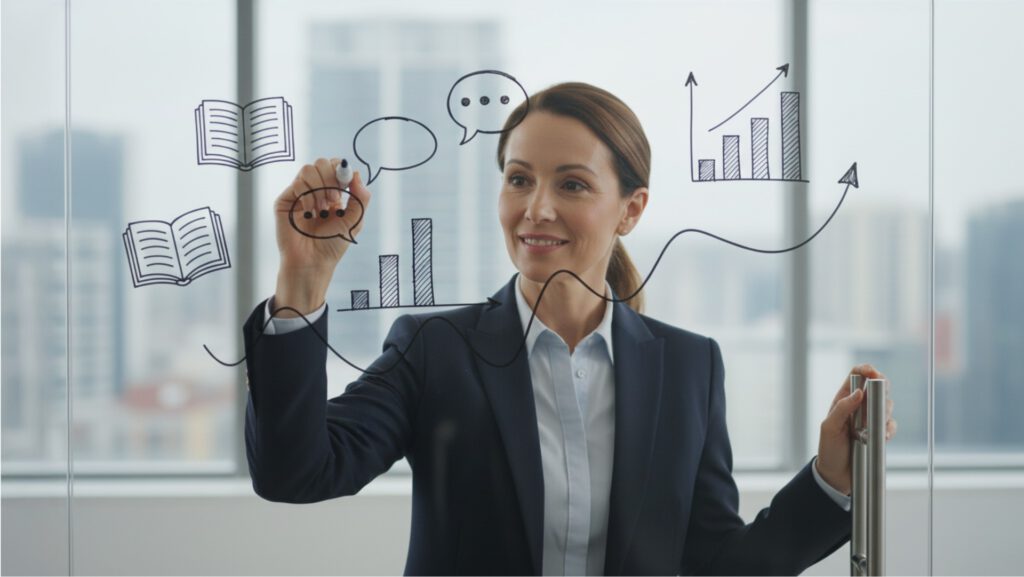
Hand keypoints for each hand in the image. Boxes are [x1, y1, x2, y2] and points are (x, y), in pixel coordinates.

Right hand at [272, 158, 370, 316]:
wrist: (312, 262)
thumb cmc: (332, 245)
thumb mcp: (355, 221)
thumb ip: (361, 197)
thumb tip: (357, 173)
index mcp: (333, 192)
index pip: (336, 166)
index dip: (342, 169)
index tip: (346, 184)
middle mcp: (316, 190)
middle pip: (322, 163)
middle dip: (331, 178)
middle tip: (334, 200)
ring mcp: (300, 194)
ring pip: (308, 169)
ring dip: (319, 188)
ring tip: (321, 209)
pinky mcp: (286, 200)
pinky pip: (297, 183)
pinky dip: (307, 196)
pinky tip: (310, 212)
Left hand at [814, 364, 896, 494]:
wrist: (836, 475)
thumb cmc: (829, 449)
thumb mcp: (829, 428)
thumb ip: (842, 409)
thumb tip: (858, 393)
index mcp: (843, 399)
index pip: (857, 375)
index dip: (867, 370)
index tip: (875, 374)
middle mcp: (858, 406)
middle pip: (878, 387)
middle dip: (880, 395)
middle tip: (872, 411)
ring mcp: (871, 419)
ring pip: (887, 405)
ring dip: (883, 415)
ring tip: (869, 430)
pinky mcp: (880, 432)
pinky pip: (891, 424)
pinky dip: (889, 430)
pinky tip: (880, 438)